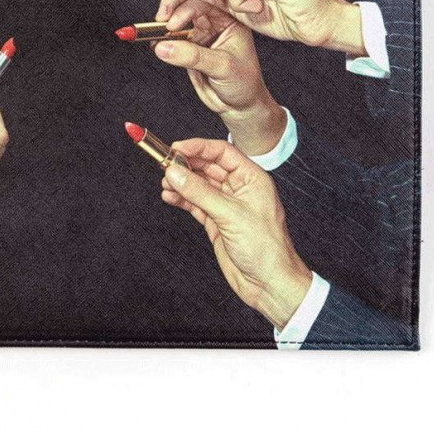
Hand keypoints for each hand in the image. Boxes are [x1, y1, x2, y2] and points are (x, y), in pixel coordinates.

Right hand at [152, 0, 285, 155]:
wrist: (239, 107)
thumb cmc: (243, 84)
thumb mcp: (222, 66)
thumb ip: (193, 56)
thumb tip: (164, 47)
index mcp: (231, 17)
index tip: (173, 15)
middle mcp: (215, 21)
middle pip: (190, 2)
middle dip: (172, 7)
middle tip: (161, 19)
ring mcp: (201, 32)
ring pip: (178, 18)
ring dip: (164, 23)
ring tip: (156, 33)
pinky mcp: (188, 46)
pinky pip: (171, 37)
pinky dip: (161, 38)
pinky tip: (155, 43)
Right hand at [161, 139, 311, 329]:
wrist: (269, 285)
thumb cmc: (266, 249)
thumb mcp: (231, 215)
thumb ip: (200, 193)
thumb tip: (176, 173)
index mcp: (251, 178)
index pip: (221, 153)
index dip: (198, 147)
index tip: (175, 147)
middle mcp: (238, 189)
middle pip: (207, 167)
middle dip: (185, 165)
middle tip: (165, 164)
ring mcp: (226, 205)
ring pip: (198, 185)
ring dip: (181, 183)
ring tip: (165, 183)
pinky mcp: (216, 221)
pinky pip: (195, 203)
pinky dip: (181, 199)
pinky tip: (169, 197)